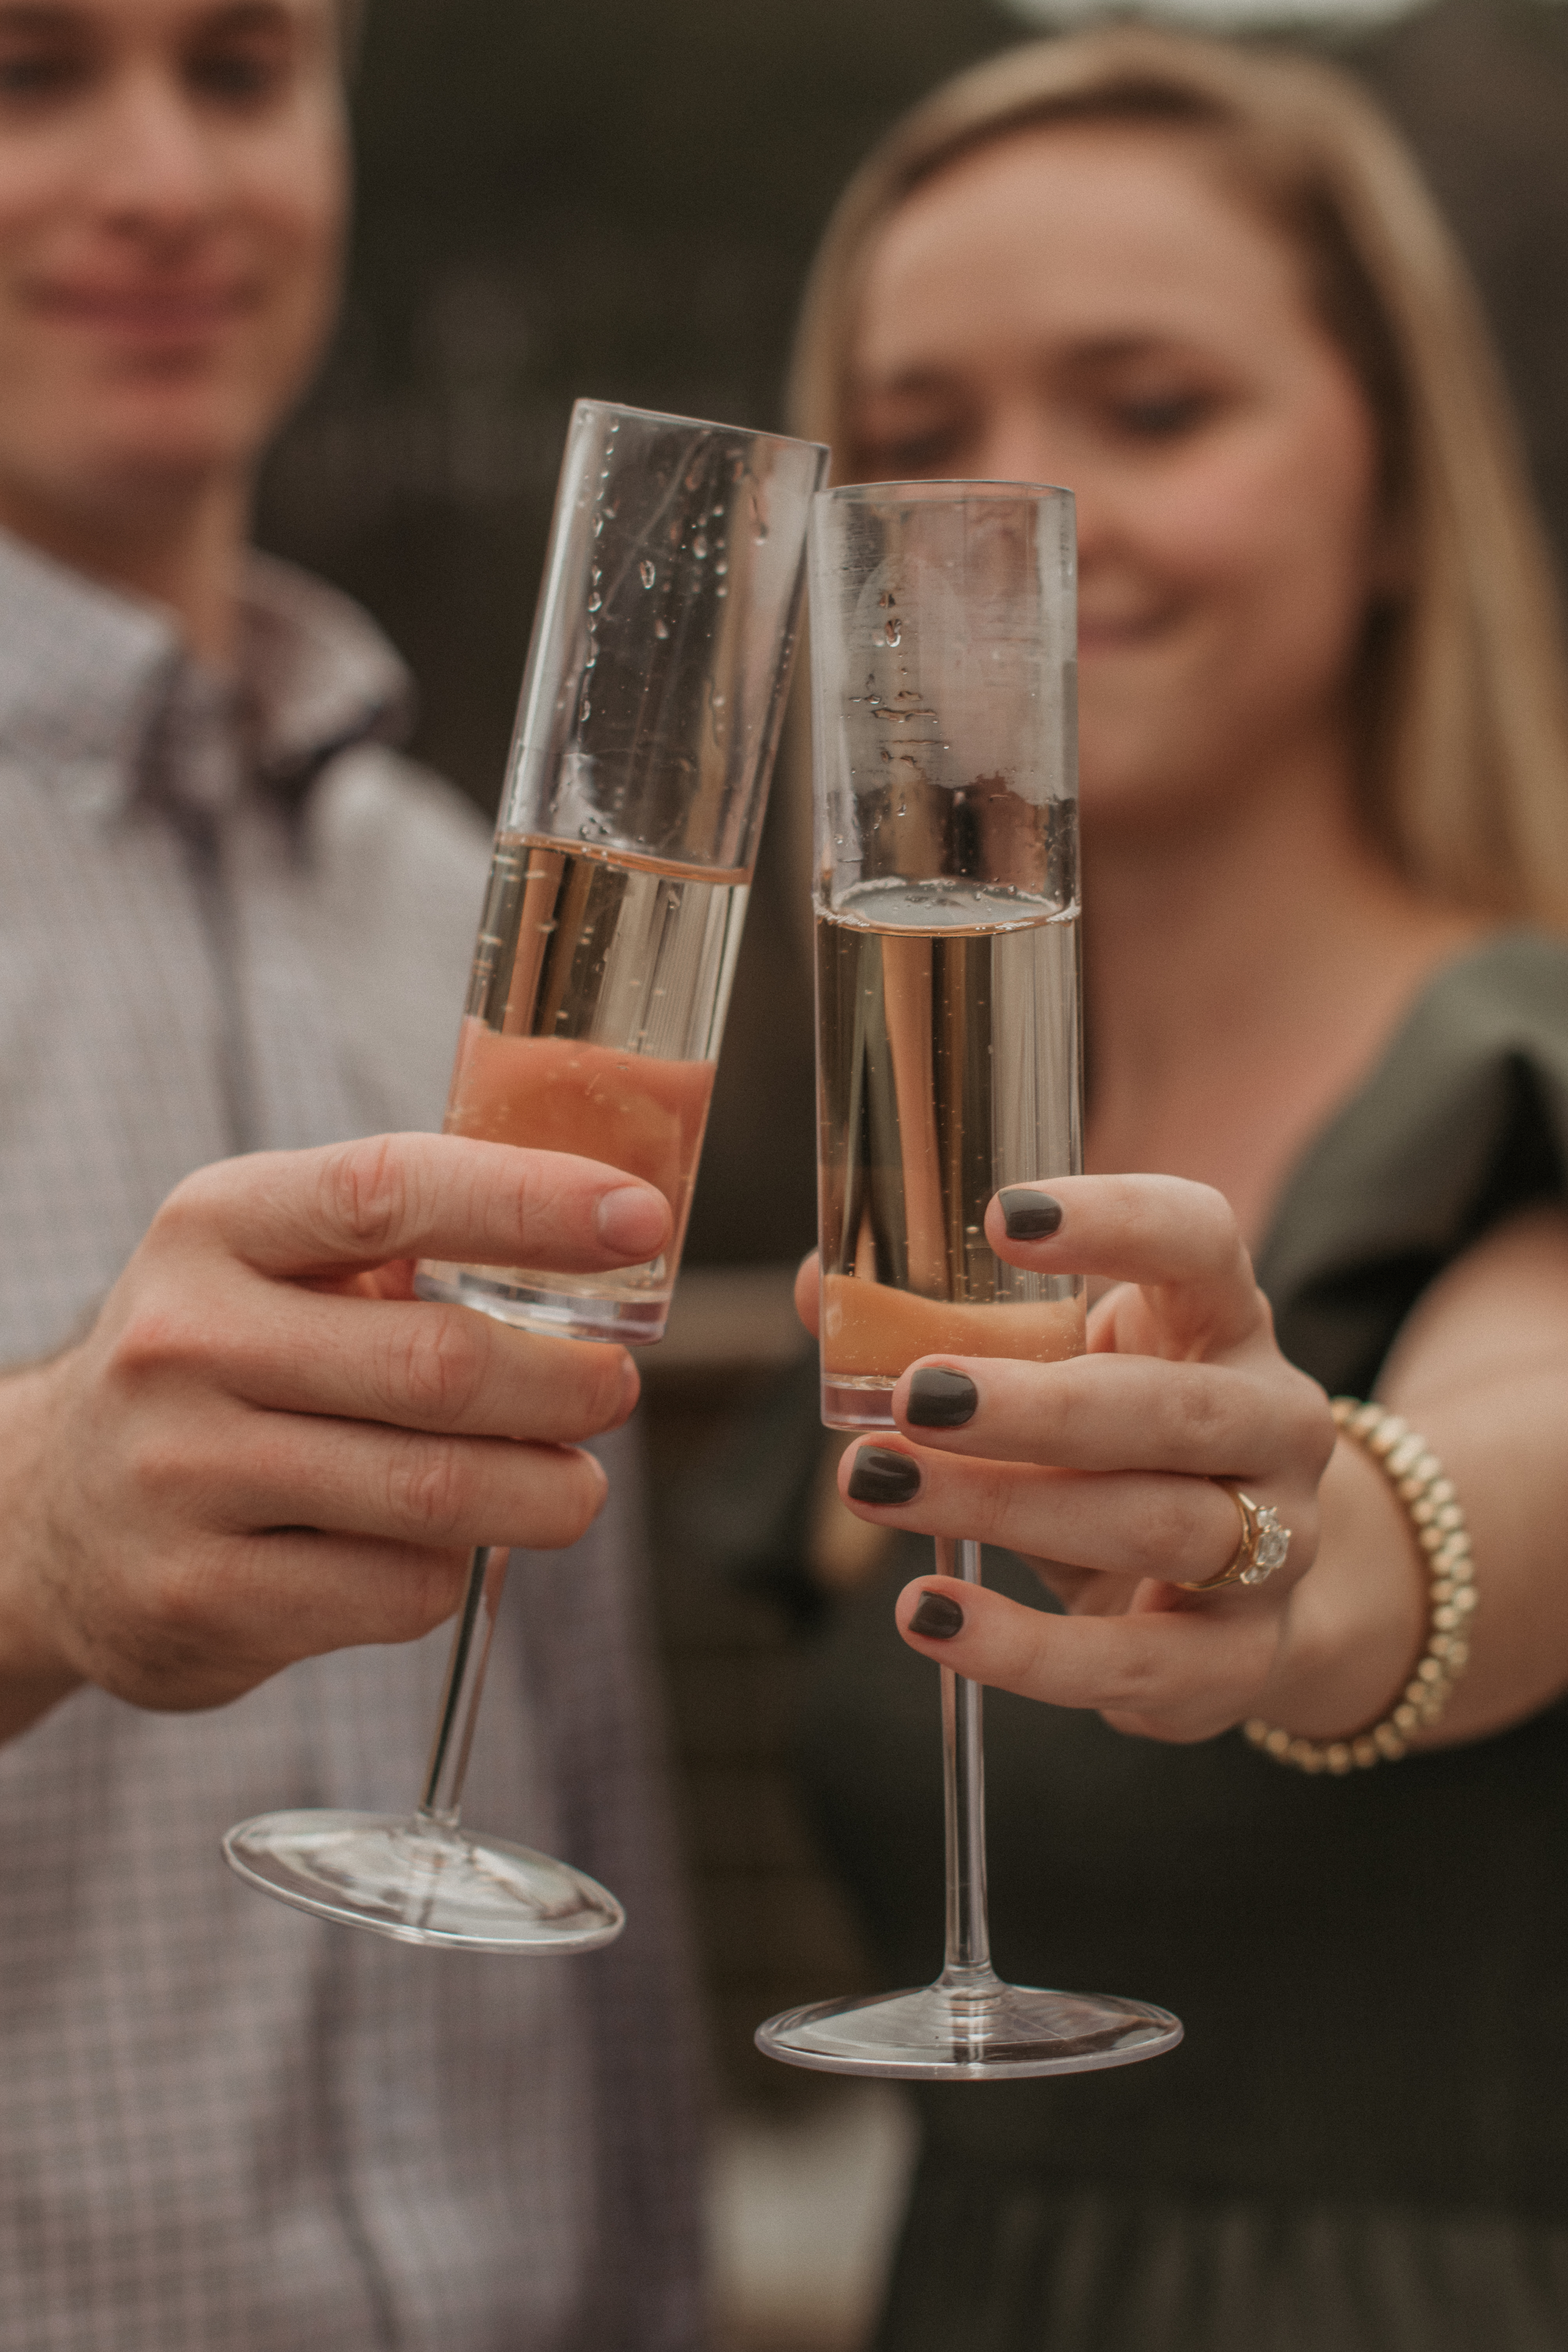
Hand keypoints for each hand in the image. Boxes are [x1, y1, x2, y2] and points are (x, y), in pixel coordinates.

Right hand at [0, 1133, 670, 1731]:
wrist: (47, 1515)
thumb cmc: (215, 1365)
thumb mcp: (273, 1265)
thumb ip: (408, 1243)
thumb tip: (600, 1240)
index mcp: (216, 1227)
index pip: (391, 1191)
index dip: (531, 1204)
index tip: (639, 1220)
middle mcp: (184, 1343)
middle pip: (439, 1365)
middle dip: (567, 1383)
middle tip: (614, 1390)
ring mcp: (181, 1478)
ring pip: (435, 1493)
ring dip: (545, 1492)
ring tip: (575, 1484)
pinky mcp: (200, 1598)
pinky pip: (396, 1589)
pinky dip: (457, 1571)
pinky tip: (451, 1548)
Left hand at [807, 1174, 1348, 1743]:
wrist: (1234, 1599)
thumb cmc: (1115, 1452)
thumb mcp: (1056, 1374)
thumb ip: (946, 1331)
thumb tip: (816, 1290)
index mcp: (1224, 1319)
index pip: (1199, 1240)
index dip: (1115, 1221)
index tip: (1001, 1216)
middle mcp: (1275, 1422)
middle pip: (1175, 1407)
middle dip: (1037, 1406)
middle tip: (914, 1398)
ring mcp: (1280, 1543)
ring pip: (1158, 1527)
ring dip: (1007, 1509)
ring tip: (876, 1486)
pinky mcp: (1243, 1657)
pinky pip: (1137, 1660)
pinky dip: (1024, 1649)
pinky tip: (925, 1614)